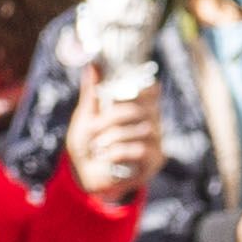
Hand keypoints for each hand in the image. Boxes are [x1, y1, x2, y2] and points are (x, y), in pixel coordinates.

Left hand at [64, 73, 164, 205]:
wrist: (85, 176)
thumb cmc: (88, 144)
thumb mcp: (86, 117)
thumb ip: (92, 93)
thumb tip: (93, 65)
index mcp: (139, 108)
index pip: (152, 90)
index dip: (141, 87)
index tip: (120, 92)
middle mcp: (152, 122)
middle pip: (143, 109)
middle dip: (113, 117)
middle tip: (94, 128)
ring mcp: (156, 142)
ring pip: (142, 129)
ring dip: (112, 137)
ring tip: (98, 146)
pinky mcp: (154, 161)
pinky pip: (140, 150)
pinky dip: (117, 152)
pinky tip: (107, 158)